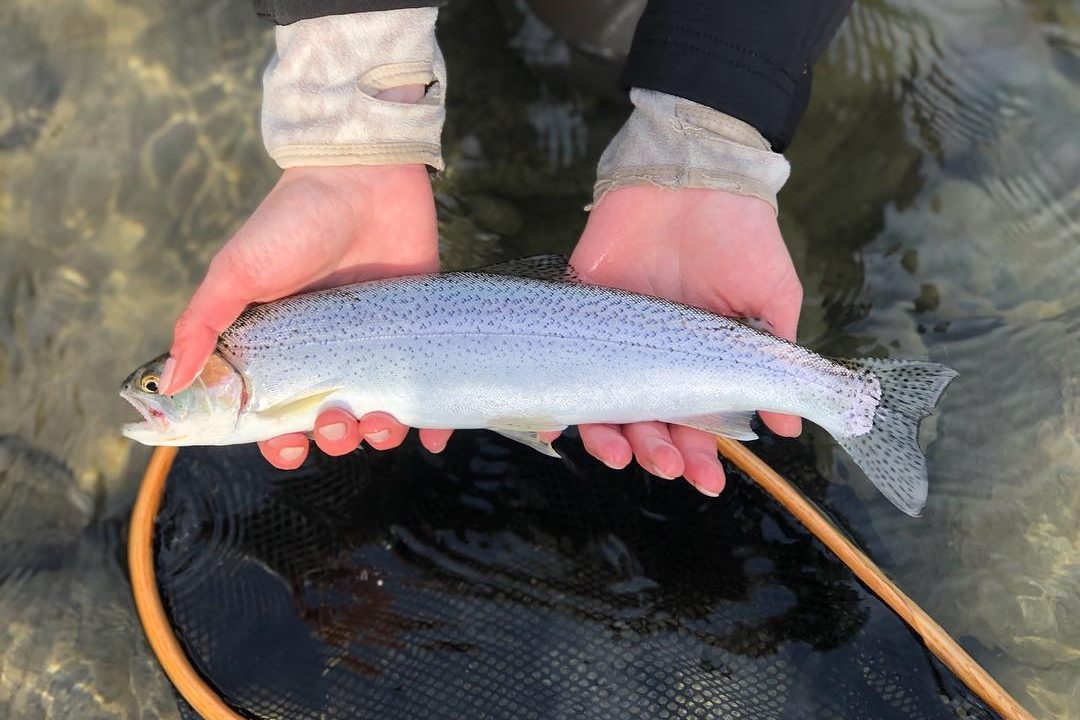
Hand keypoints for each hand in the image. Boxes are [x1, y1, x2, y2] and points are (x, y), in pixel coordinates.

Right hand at [160, 163, 452, 468]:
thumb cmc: (292, 222)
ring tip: (380, 423)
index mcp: (282, 346)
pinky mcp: (416, 329)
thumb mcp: (237, 271)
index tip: (288, 448)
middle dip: (333, 437)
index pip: (276, 410)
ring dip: (379, 433)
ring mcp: (376, 343)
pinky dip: (432, 420)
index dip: (279, 439)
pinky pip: (427, 386)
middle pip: (331, 420)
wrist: (363, 175)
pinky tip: (432, 438)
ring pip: (379, 411)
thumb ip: (202, 323)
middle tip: (337, 424)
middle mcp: (329, 351)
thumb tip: (170, 380)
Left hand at [568, 185, 802, 495]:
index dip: (701, 455)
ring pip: (604, 403)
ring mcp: (612, 335)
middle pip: (648, 420)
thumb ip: (773, 358)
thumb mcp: (771, 297)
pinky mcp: (577, 308)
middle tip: (665, 465)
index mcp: (697, 358)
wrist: (693, 173)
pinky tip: (552, 427)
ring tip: (619, 453)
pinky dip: (553, 399)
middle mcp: (652, 354)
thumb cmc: (741, 235)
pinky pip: (560, 362)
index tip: (706, 481)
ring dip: (610, 438)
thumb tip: (785, 426)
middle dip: (658, 452)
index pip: (696, 421)